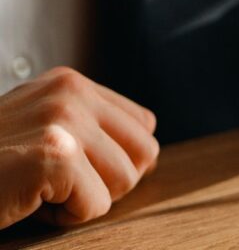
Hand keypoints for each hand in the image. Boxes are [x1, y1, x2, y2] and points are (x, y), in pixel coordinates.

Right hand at [0, 68, 158, 228]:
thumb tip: (148, 156)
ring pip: (124, 181)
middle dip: (107, 182)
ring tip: (35, 190)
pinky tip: (26, 202)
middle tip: (53, 184)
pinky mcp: (54, 155)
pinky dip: (63, 219)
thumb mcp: (39, 131)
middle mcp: (70, 93)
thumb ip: (90, 129)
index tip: (68, 168)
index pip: (144, 126)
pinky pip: (96, 205)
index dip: (115, 161)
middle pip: (144, 153)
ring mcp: (62, 121)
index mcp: (70, 84)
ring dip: (81, 201)